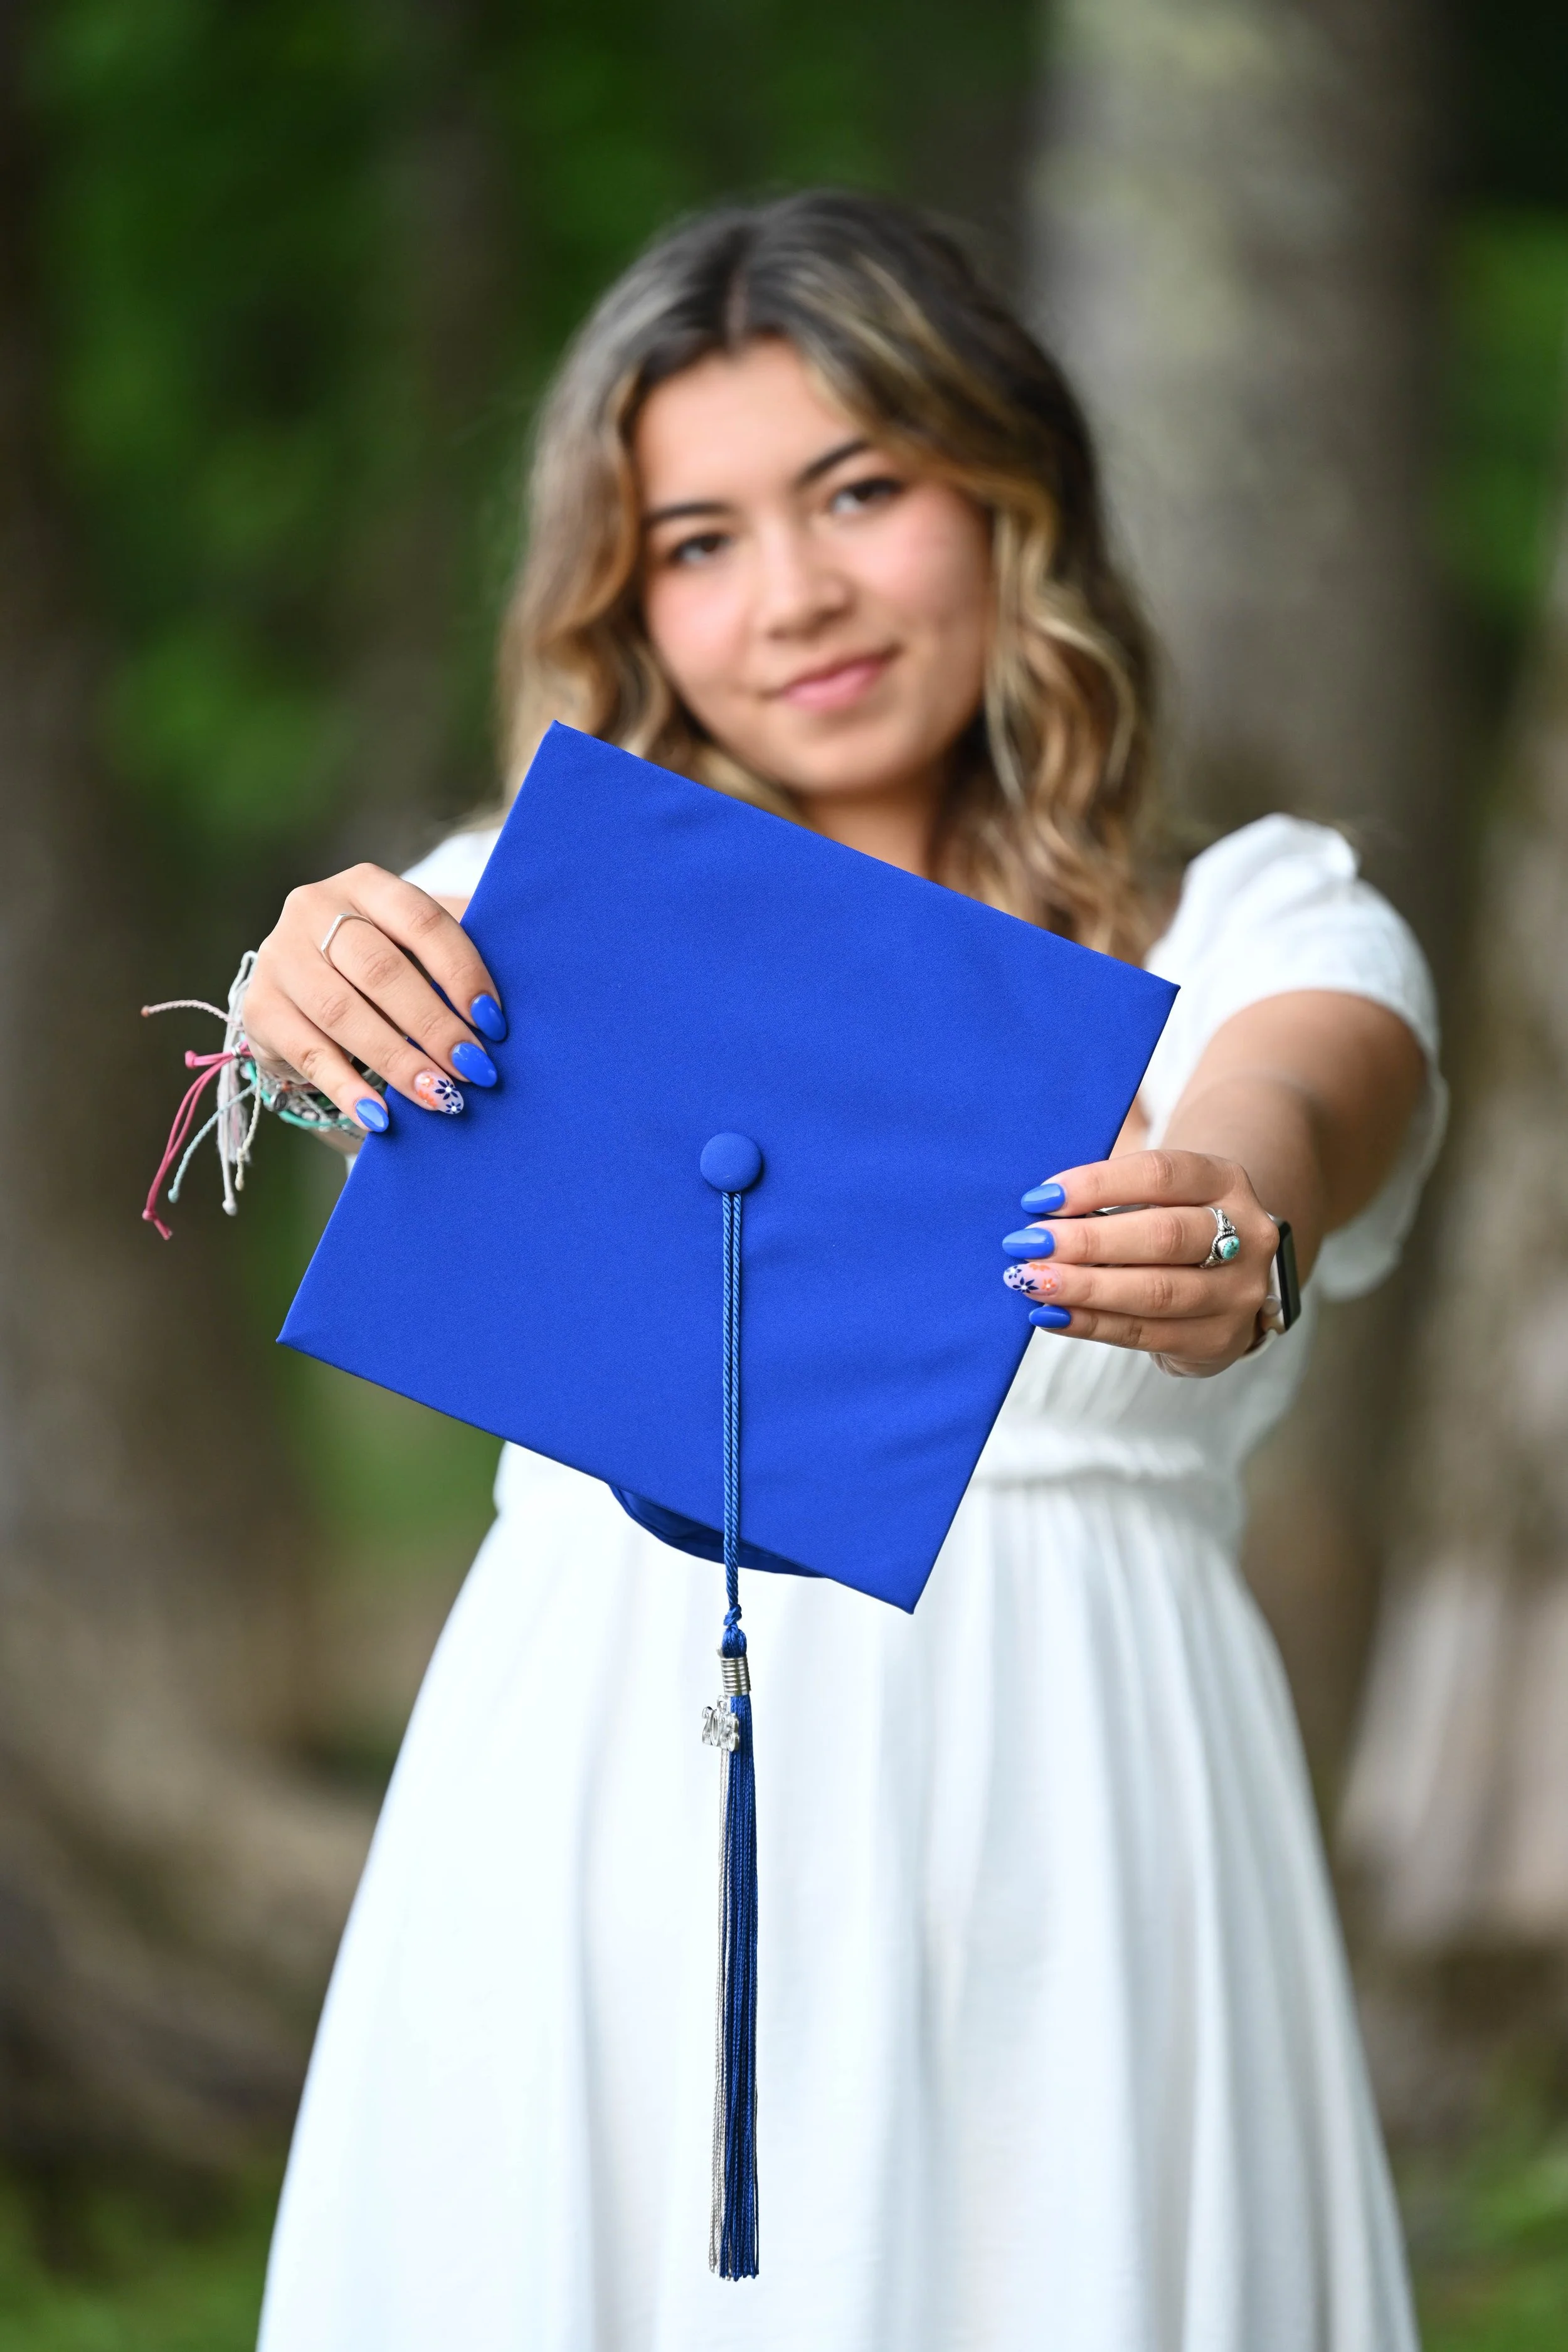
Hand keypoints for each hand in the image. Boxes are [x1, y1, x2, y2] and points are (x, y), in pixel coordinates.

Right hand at [242, 865, 506, 1133]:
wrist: (301, 981)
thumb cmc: (381, 961)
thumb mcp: (414, 945)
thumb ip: (452, 961)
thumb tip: (498, 1016)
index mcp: (366, 885)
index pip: (420, 922)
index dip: (461, 972)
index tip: (494, 1023)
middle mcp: (314, 909)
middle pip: (380, 970)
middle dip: (433, 1025)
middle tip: (474, 1069)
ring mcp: (280, 958)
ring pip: (343, 1014)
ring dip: (397, 1061)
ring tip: (438, 1097)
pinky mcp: (260, 1007)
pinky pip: (309, 1056)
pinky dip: (348, 1090)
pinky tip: (381, 1117)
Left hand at [1001, 1149, 1278, 1375]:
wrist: (1225, 1278)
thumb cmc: (1170, 1221)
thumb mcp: (1156, 1195)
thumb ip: (1109, 1197)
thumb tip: (1039, 1211)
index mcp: (1225, 1181)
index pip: (1160, 1175)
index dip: (1098, 1185)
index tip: (1041, 1198)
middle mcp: (1246, 1235)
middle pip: (1162, 1236)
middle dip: (1087, 1242)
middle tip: (1028, 1245)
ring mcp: (1238, 1292)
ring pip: (1156, 1292)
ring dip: (1085, 1288)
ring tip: (1033, 1281)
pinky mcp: (1219, 1339)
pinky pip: (1146, 1333)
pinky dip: (1092, 1324)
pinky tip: (1052, 1315)